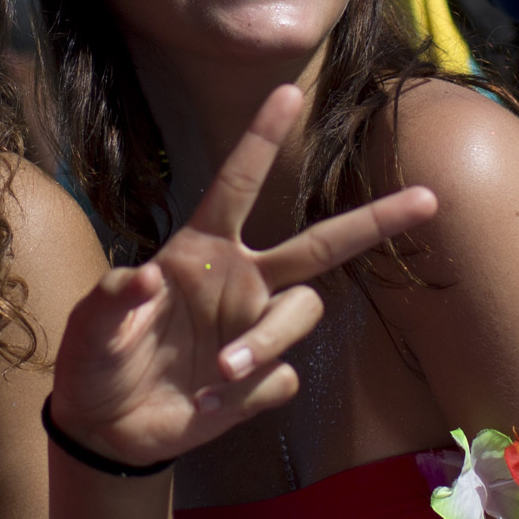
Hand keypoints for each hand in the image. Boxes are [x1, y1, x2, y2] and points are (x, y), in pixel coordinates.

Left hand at [47, 86, 435, 468]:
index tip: (288, 90)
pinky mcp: (261, 381)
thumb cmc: (97, 358)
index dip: (261, 138)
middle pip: (321, 245)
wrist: (108, 427)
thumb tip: (146, 278)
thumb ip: (113, 300)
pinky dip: (245, 393)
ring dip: (266, 340)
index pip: (236, 184)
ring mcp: (255, 329)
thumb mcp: (90, 327)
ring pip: (301, 314)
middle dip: (375, 222)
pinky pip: (279, 378)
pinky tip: (206, 403)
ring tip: (219, 371)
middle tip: (428, 198)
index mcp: (201, 249)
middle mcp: (241, 281)